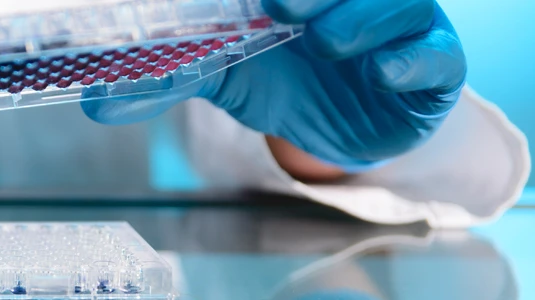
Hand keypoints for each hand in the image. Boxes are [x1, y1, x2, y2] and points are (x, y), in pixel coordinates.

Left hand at [81, 0, 465, 171]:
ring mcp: (398, 21)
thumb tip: (97, 97)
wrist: (340, 129)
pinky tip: (386, 71)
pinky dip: (412, 59)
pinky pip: (438, 53)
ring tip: (324, 39)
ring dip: (362, 14)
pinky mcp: (433, 65)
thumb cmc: (284, 77)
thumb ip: (166, 74)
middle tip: (279, 1)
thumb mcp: (220, 70)